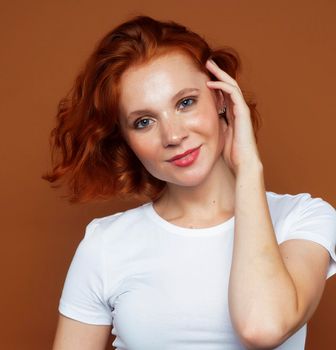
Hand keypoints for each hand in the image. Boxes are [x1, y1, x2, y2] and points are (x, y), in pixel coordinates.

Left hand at [205, 59, 261, 175]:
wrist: (243, 163)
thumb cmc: (232, 153)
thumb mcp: (219, 135)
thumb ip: (215, 125)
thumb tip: (203, 121)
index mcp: (232, 114)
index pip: (224, 93)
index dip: (215, 83)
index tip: (203, 76)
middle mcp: (238, 110)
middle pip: (228, 85)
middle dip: (218, 73)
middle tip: (206, 63)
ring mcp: (242, 110)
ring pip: (231, 85)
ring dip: (220, 74)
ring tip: (208, 65)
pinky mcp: (243, 113)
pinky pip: (233, 94)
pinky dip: (222, 86)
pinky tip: (211, 83)